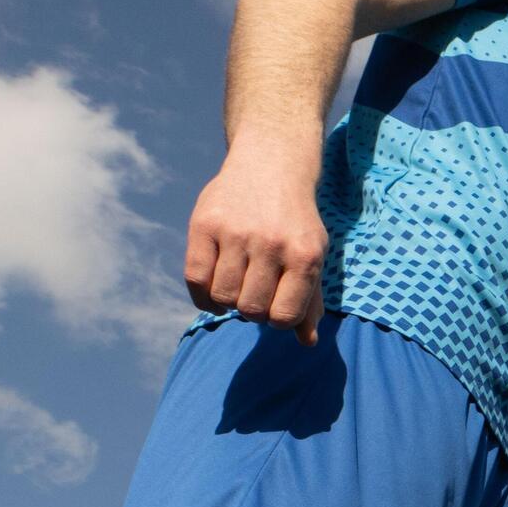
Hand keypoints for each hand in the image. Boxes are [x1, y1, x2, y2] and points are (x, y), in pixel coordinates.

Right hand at [181, 140, 330, 340]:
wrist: (271, 164)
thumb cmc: (294, 221)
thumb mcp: (312, 254)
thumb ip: (310, 299)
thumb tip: (307, 342)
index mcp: (305, 255)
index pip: (283, 317)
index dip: (277, 320)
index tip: (276, 305)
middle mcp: (271, 243)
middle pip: (250, 309)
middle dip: (252, 309)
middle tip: (255, 292)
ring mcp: (236, 232)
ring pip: (222, 296)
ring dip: (228, 300)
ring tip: (238, 284)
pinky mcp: (204, 223)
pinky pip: (195, 278)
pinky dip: (203, 296)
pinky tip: (213, 291)